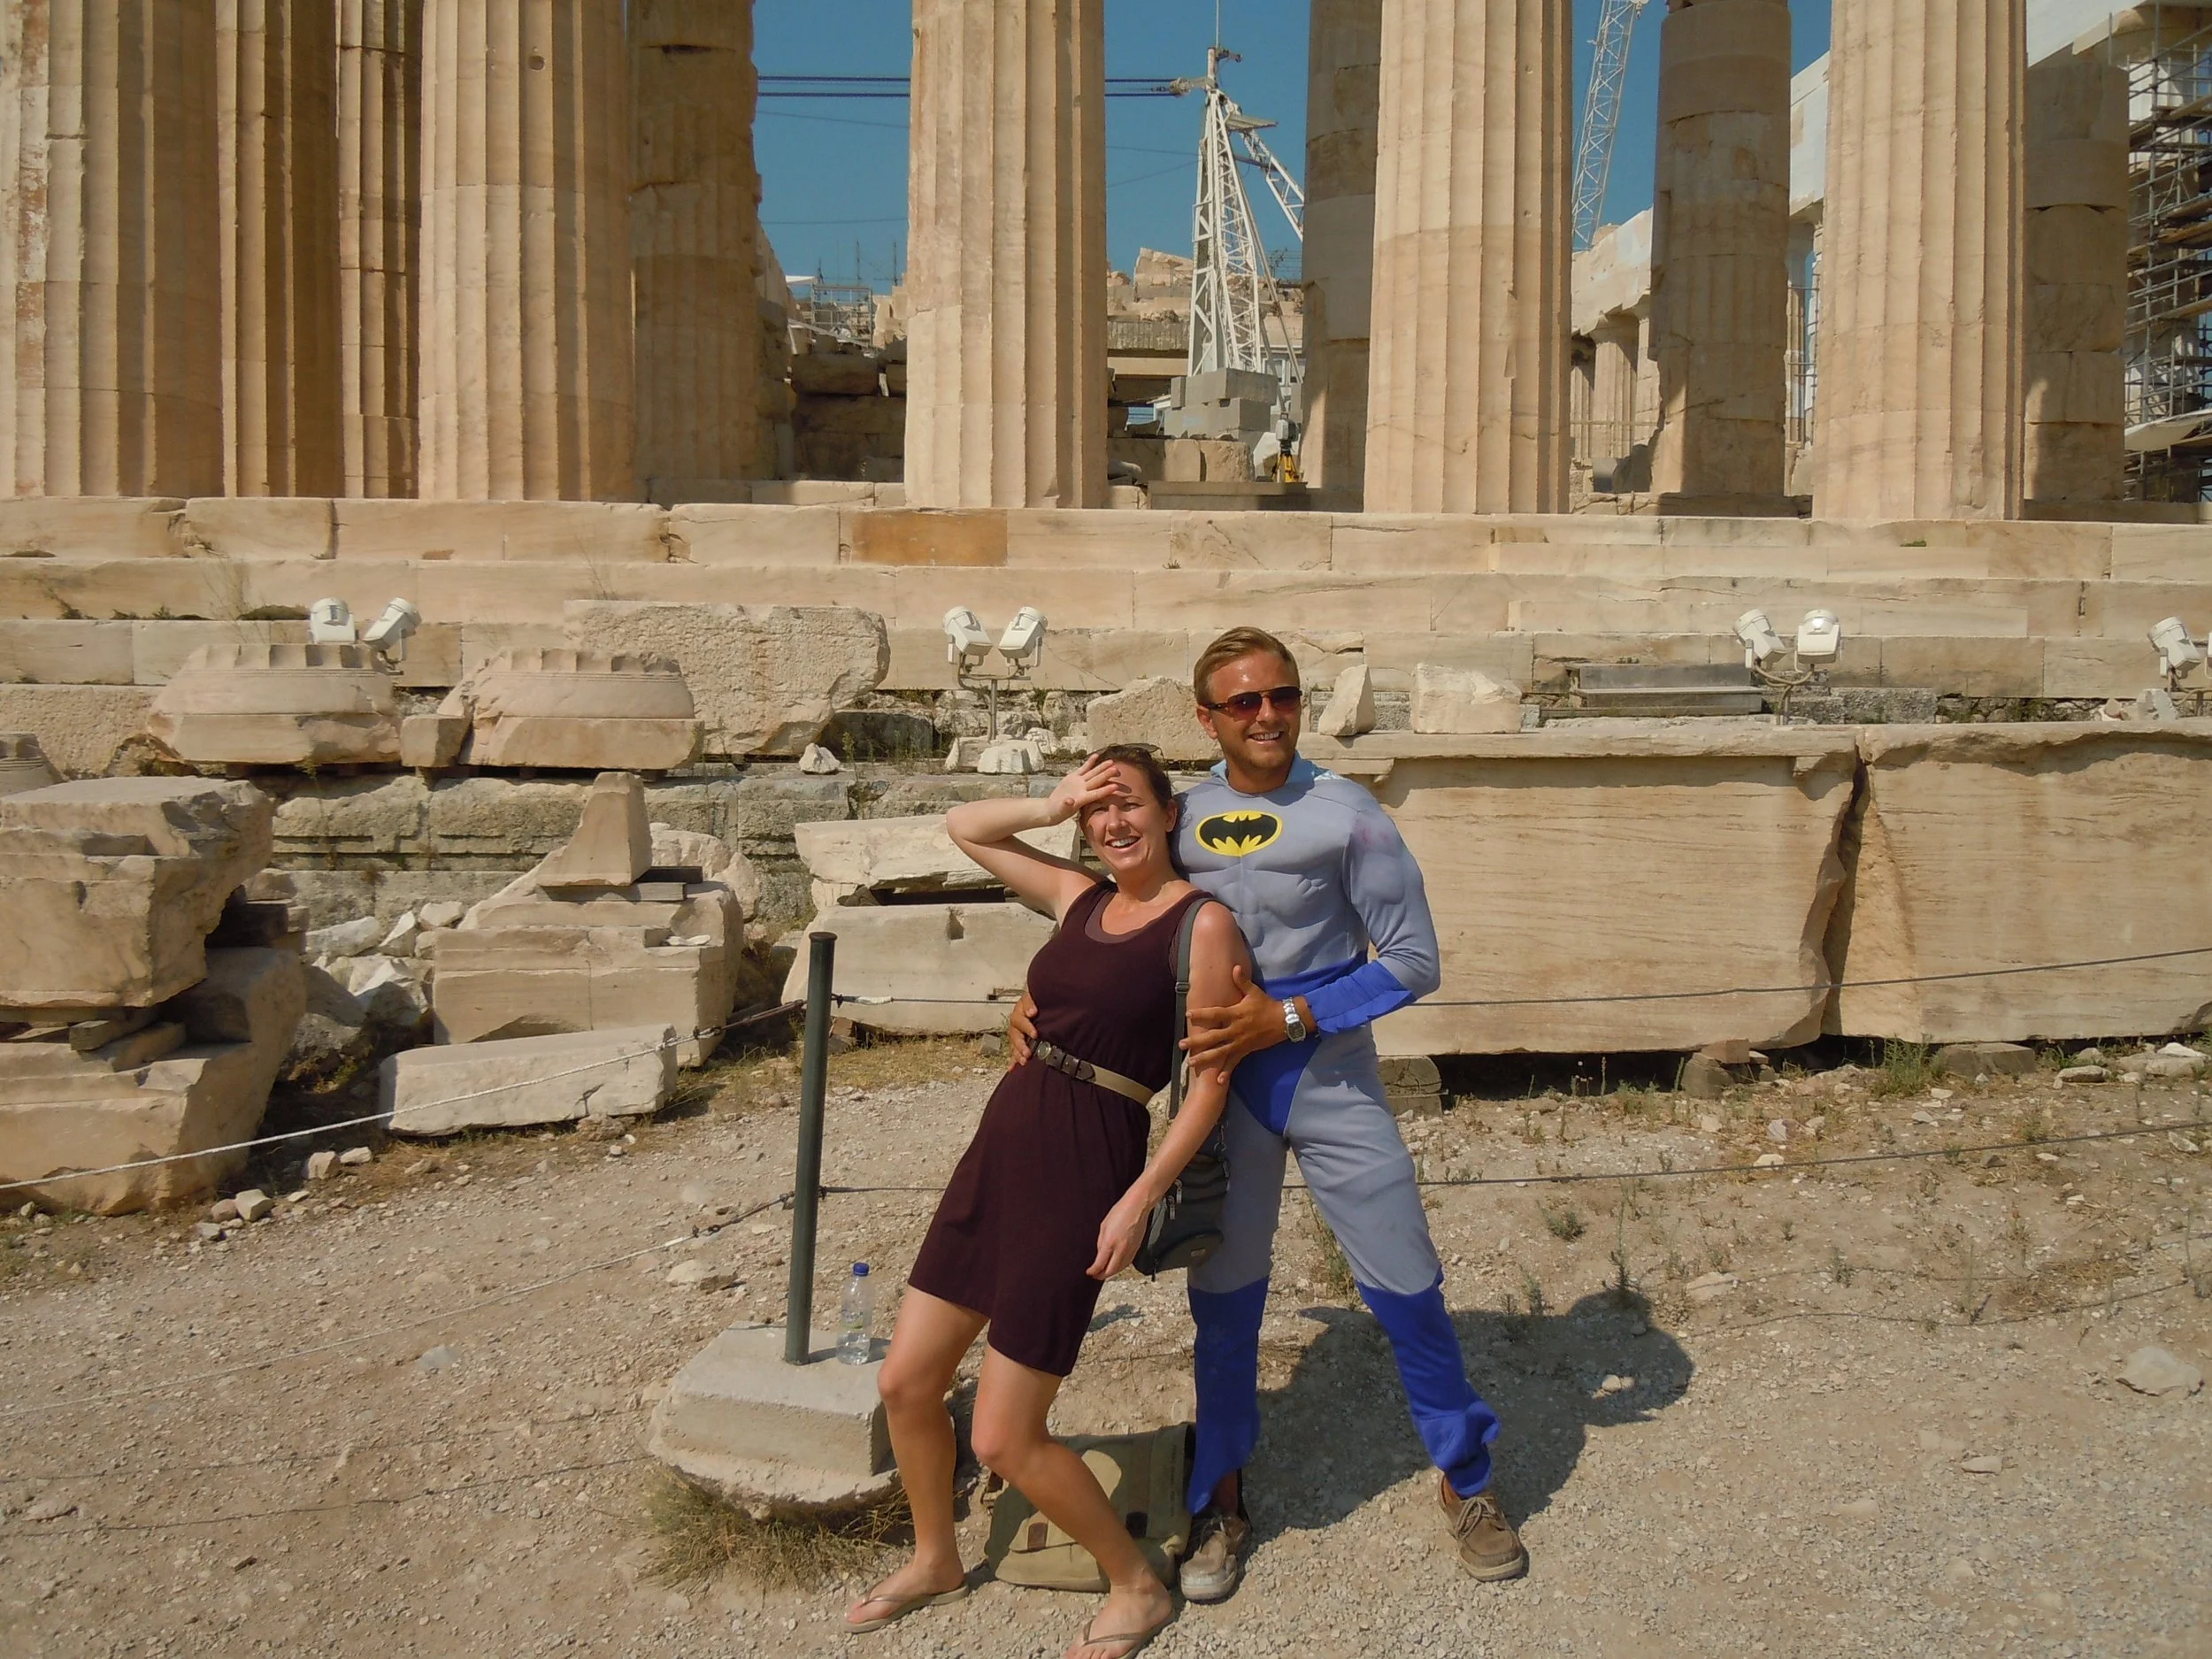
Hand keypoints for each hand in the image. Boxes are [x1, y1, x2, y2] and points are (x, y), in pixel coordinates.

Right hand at [1006, 992, 1037, 1066]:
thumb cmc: (1038, 1000)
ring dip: (1017, 1053)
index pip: (1020, 1019)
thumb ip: (1031, 1001)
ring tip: (1023, 1061)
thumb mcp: (1034, 995)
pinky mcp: (1018, 1041)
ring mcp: (1016, 1032)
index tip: (1034, 1034)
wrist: (1037, 1005)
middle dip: (1021, 1044)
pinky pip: (1013, 1051)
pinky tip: (1012, 1068)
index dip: (1026, 1026)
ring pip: (1014, 1044)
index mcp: (1020, 1011)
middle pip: (1015, 1034)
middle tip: (1028, 1052)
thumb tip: (1031, 1011)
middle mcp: (1016, 1022)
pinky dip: (1013, 1060)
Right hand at [1042, 754, 1122, 825]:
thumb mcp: (1060, 810)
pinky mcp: (1073, 777)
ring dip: (1102, 767)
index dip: (1105, 790)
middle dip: (1107, 775)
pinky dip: (1089, 762)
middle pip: (1097, 781)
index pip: (1096, 794)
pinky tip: (1096, 755)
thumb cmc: (1057, 812)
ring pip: (1093, 773)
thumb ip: (1065, 805)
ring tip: (1111, 761)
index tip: (1115, 786)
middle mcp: (1083, 789)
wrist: (1052, 808)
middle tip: (1117, 770)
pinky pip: (1083, 768)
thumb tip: (1070, 801)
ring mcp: (1079, 782)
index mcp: (1082, 799)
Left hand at [1088, 1188, 1151, 1279]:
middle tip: (1095, 1275)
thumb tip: (1100, 1254)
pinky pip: (1127, 1263)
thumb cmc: (1121, 1211)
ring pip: (1120, 1269)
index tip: (1089, 1272)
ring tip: (1104, 1272)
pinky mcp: (1136, 1249)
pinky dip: (1120, 1267)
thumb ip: (1101, 1242)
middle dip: (1101, 1276)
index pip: (1100, 1264)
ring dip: (1111, 1273)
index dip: (1093, 1271)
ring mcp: (1130, 1250)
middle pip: (1110, 1271)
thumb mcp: (1104, 1225)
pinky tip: (1116, 1265)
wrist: (1138, 1206)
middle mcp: (1121, 1249)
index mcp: (1110, 1242)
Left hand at [1181, 965, 1292, 1082]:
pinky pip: (1235, 1063)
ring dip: (1205, 1058)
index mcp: (1236, 1014)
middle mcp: (1235, 1029)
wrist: (1284, 1021)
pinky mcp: (1246, 1051)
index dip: (1202, 1014)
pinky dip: (1227, 1072)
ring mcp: (1240, 1042)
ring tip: (1191, 1063)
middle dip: (1197, 1041)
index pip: (1215, 1014)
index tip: (1188, 1015)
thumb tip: (1234, 967)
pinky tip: (1218, 1082)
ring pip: (1220, 1052)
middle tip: (1181, 1045)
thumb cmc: (1266, 1005)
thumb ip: (1242, 981)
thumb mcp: (1254, 992)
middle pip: (1213, 1036)